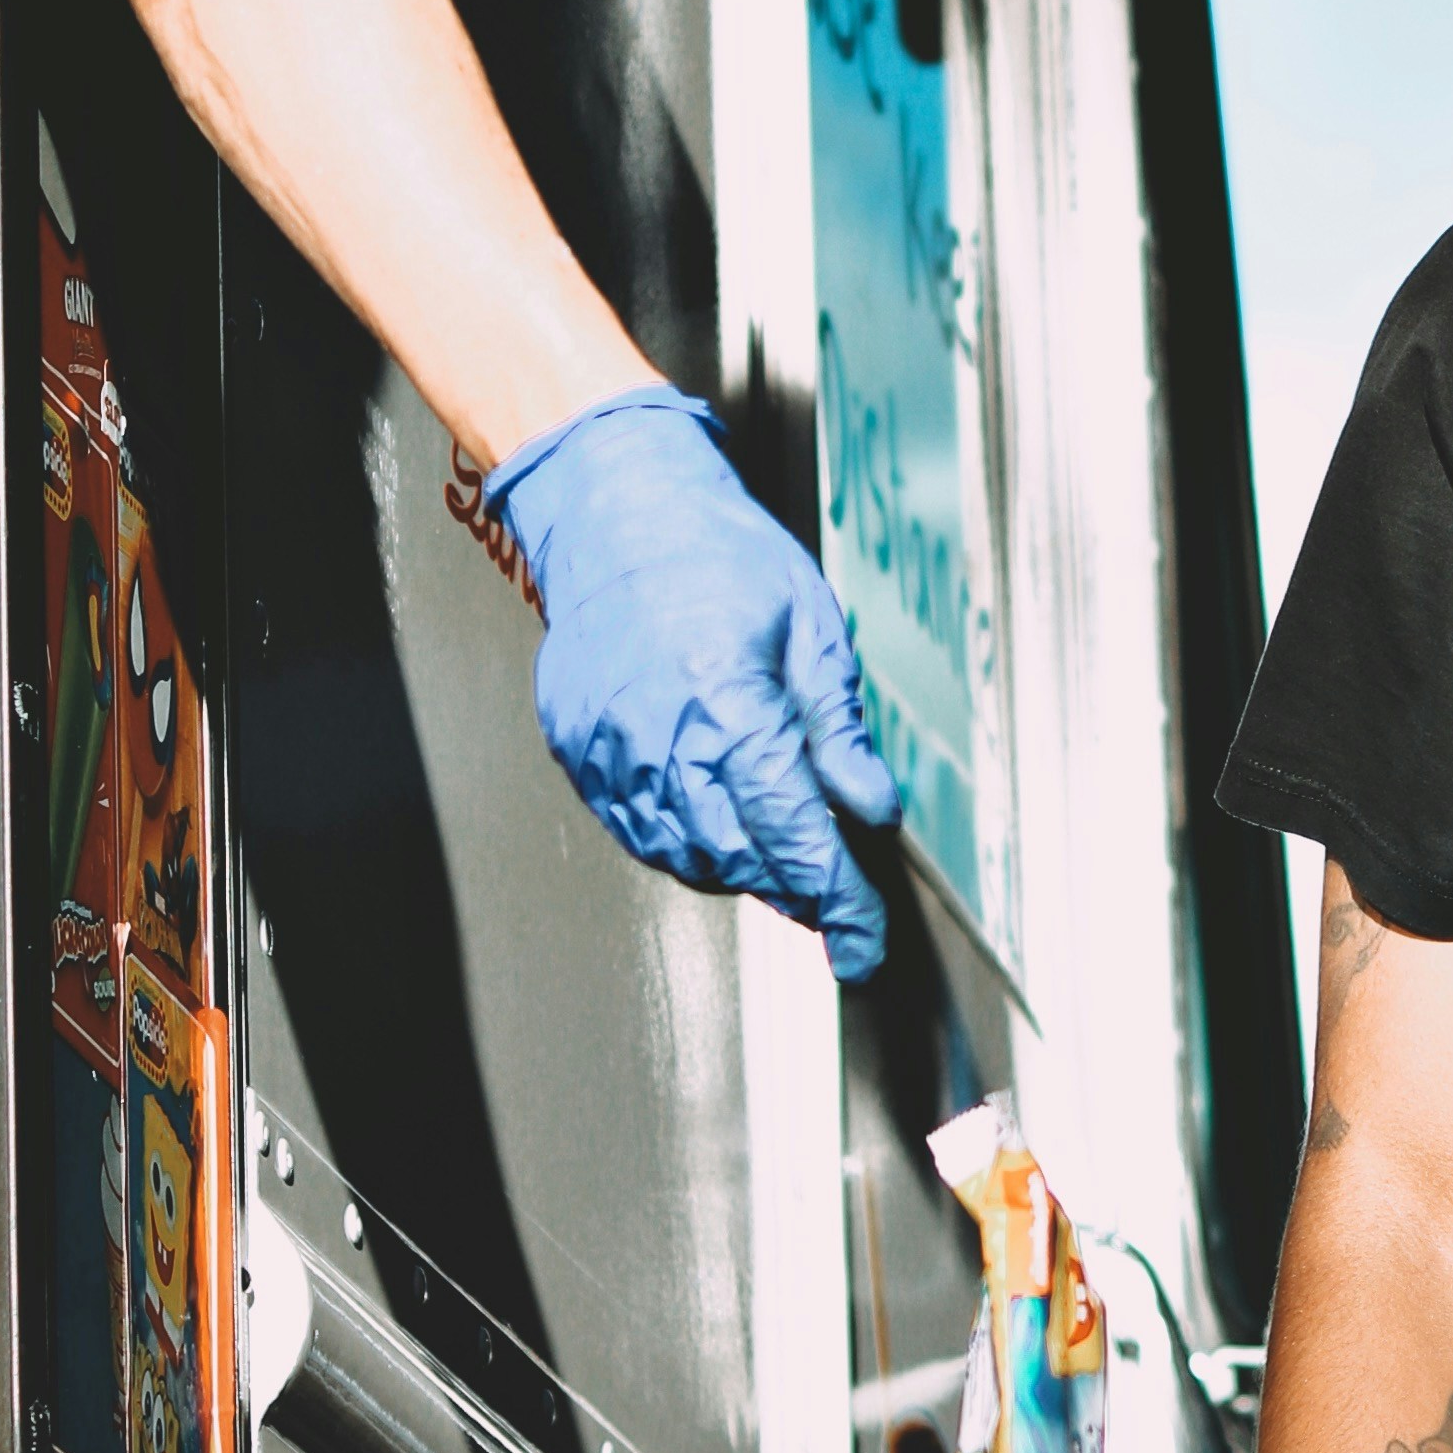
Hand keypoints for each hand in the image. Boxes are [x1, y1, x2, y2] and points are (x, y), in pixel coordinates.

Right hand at [492, 389, 898, 969]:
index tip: (864, 940)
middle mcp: (660, 737)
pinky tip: (717, 827)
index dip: (837, 899)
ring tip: (780, 854)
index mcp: (728, 703)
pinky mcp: (580, 753)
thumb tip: (872, 809)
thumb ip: (837, 730)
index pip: (794, 834)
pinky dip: (685, 845)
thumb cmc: (717, 555)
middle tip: (835, 897)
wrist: (615, 511)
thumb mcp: (810, 628)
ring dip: (742, 871)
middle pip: (739, 859)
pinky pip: (637, 830)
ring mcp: (609, 750)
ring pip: (686, 856)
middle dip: (794, 890)